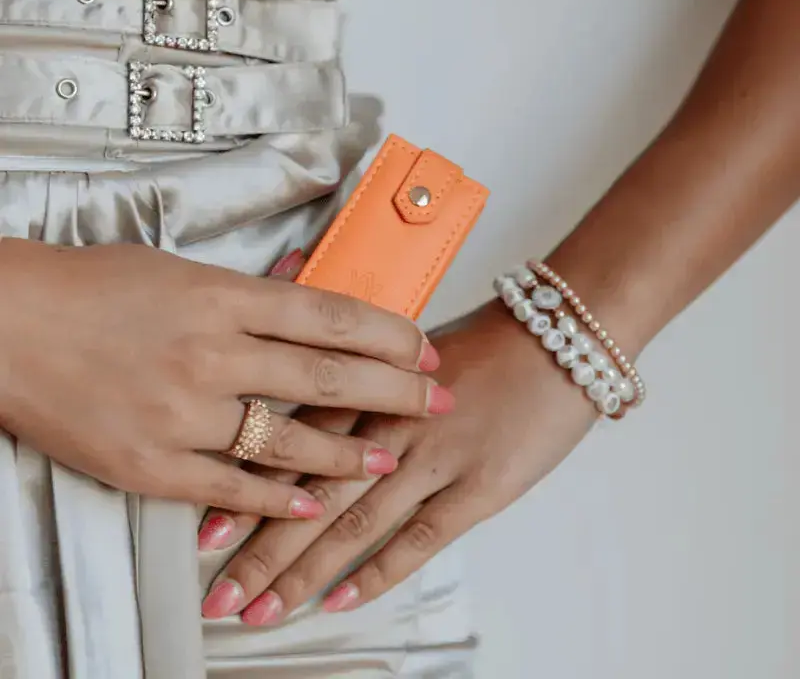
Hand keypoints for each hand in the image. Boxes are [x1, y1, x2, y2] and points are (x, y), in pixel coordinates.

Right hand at [0, 240, 448, 517]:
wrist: (8, 328)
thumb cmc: (91, 289)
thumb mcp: (177, 268)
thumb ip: (246, 287)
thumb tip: (304, 280)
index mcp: (221, 297)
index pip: (330, 316)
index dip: (387, 334)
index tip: (423, 347)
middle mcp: (212, 353)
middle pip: (328, 375)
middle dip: (395, 389)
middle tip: (437, 400)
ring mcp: (183, 413)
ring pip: (289, 439)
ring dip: (348, 452)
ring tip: (389, 457)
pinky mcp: (151, 463)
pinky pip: (232, 486)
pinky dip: (278, 498)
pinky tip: (313, 502)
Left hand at [198, 301, 598, 623]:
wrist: (557, 342)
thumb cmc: (486, 346)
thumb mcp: (412, 351)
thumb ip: (358, 378)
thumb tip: (315, 411)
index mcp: (371, 387)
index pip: (295, 442)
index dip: (248, 486)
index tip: (208, 527)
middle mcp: (392, 424)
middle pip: (313, 491)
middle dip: (263, 547)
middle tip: (220, 591)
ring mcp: (435, 457)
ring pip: (356, 520)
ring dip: (305, 571)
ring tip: (263, 608)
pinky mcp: (478, 487)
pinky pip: (420, 537)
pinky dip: (379, 572)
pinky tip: (342, 600)